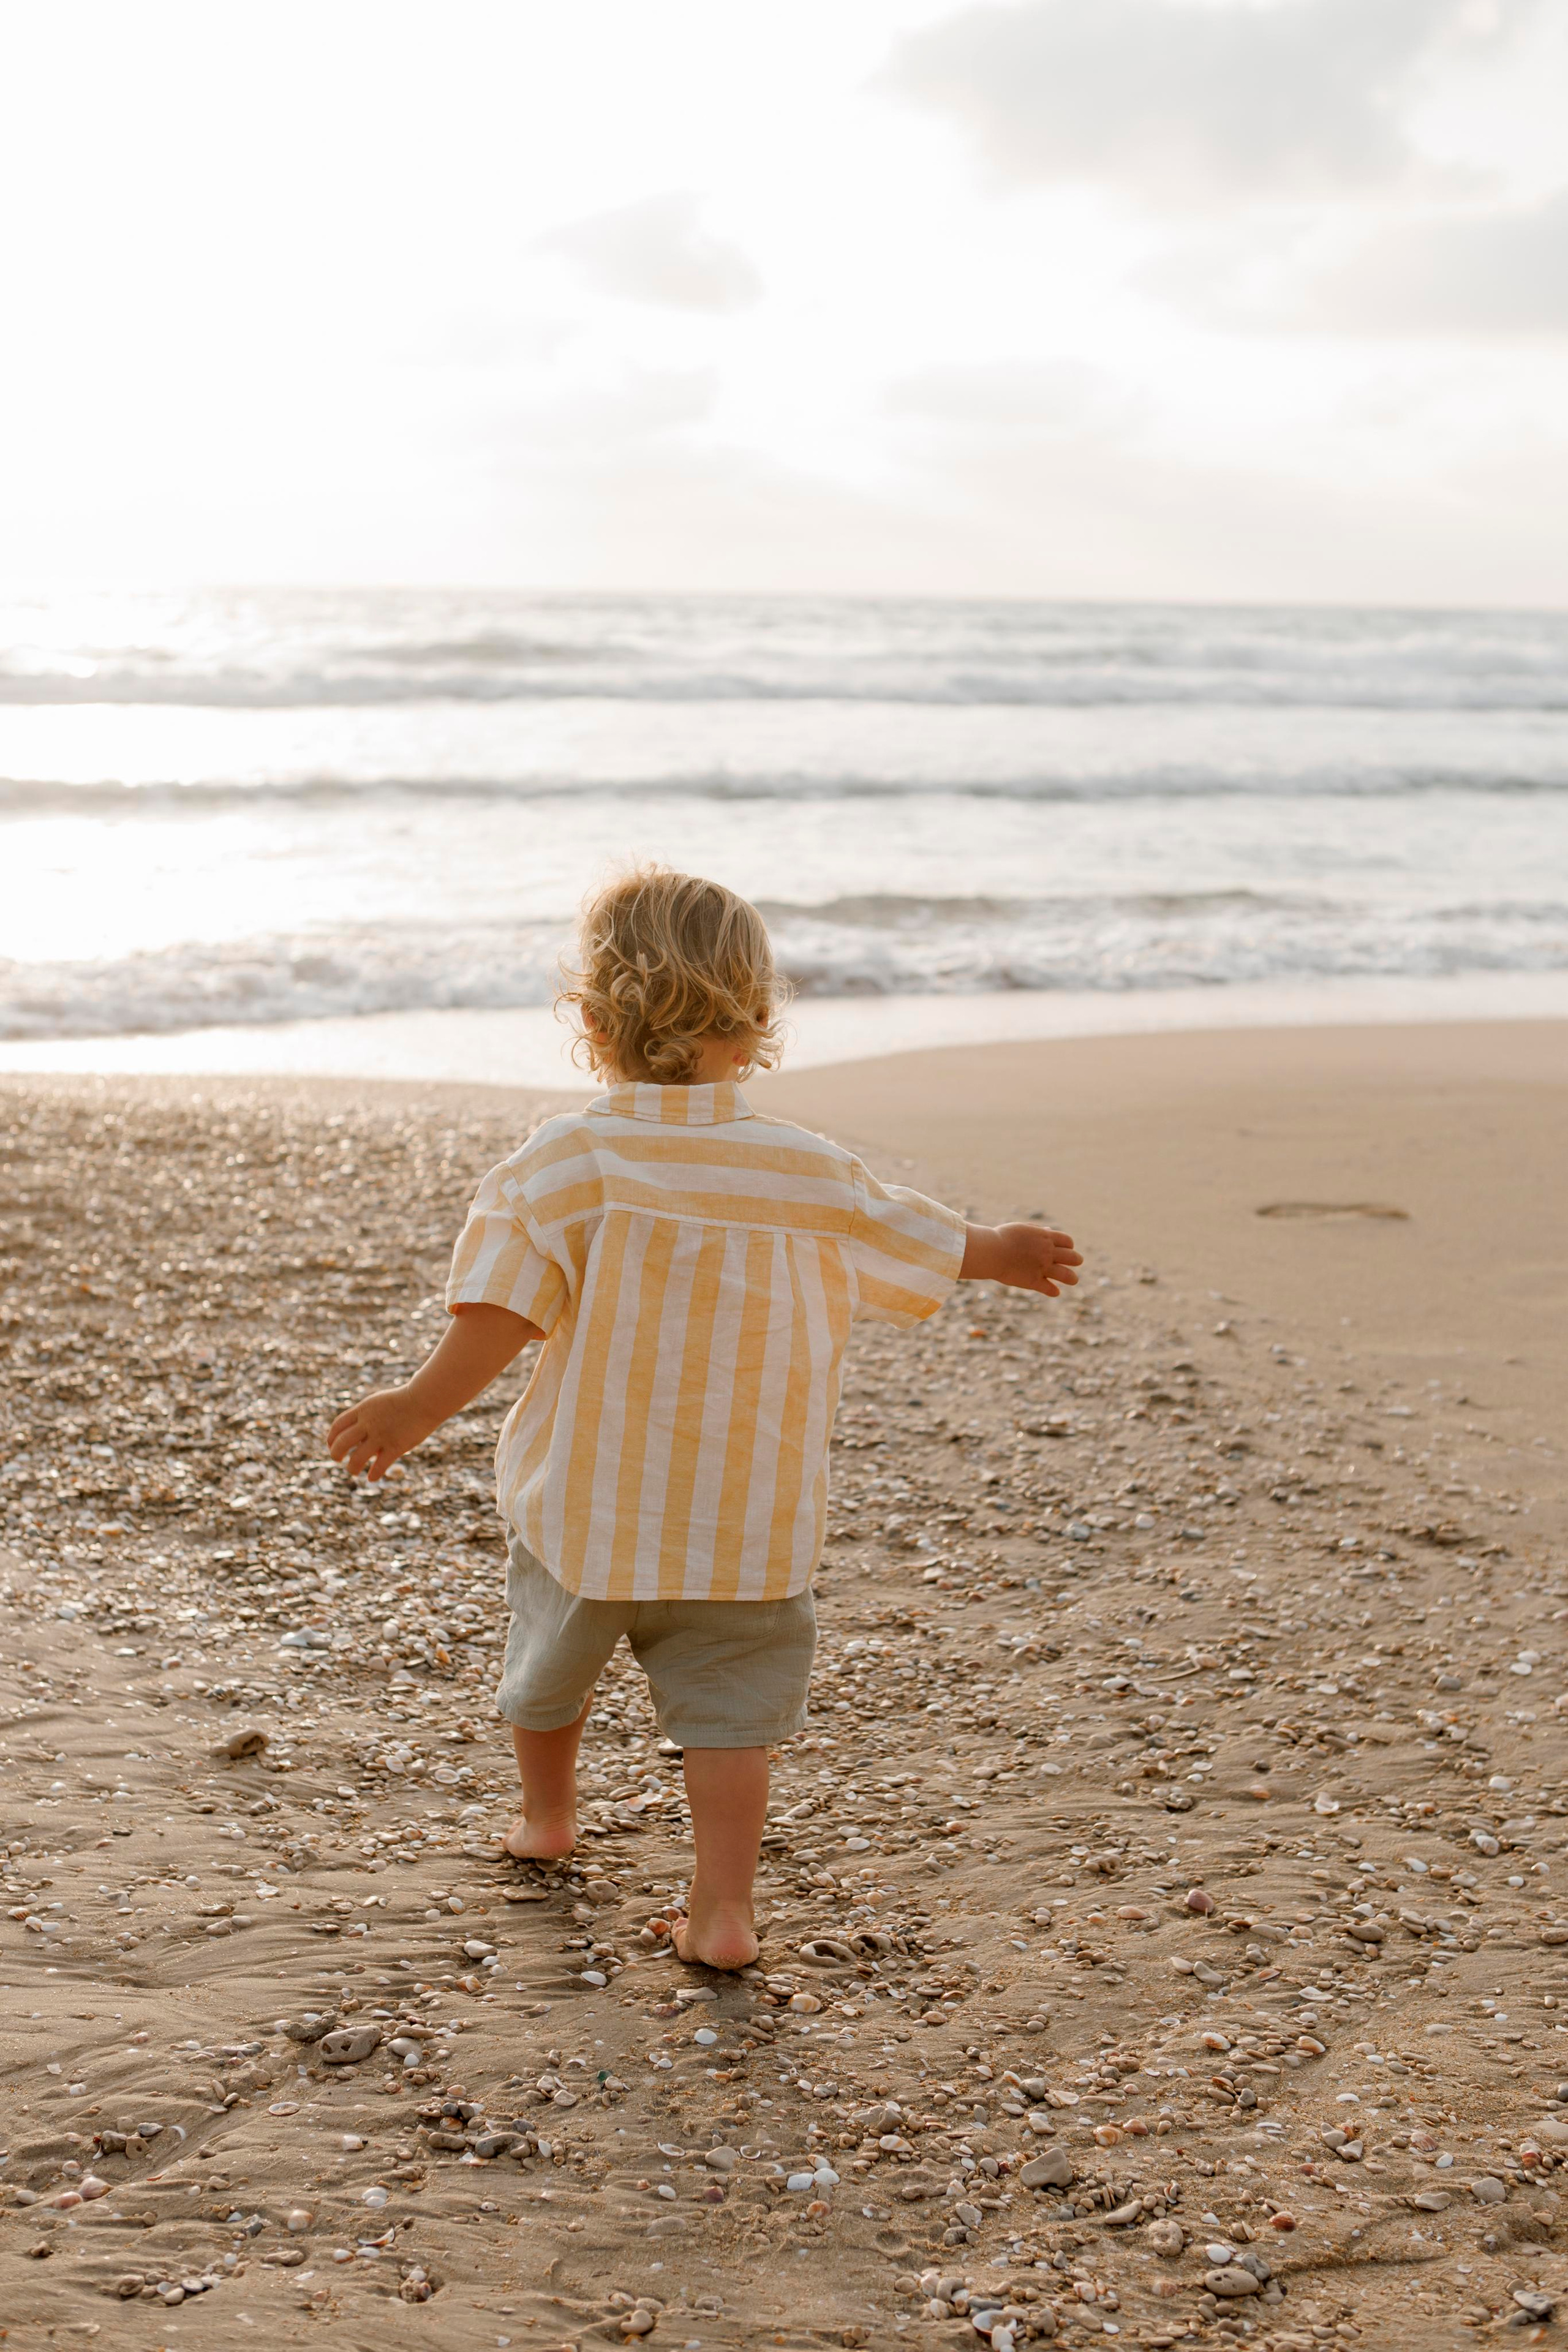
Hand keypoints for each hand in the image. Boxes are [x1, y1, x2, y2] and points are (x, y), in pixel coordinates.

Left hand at [326, 1302, 537, 1482]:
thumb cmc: (408, 1398)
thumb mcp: (382, 1402)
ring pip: (356, 1458)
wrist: (427, 1398)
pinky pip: (379, 1465)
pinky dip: (373, 1474)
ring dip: (351, 1467)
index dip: (330, 1437)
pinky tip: (372, 1478)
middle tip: (337, 1459)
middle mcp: (368, 1423)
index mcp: (363, 1409)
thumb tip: (361, 1430)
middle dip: (335, 1453)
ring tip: (353, 1472)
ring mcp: (381, 1435)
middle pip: (341, 1442)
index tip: (330, 1445)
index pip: (337, 1424)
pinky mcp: (395, 1446)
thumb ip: (369, 1415)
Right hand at [960, 1220, 1082, 1296]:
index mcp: (1045, 1238)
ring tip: (1073, 1280)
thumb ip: (1038, 1230)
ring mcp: (1042, 1268)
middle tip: (1075, 1263)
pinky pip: (1050, 1289)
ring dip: (1072, 1278)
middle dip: (1076, 1260)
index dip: (1069, 1246)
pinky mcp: (1033, 1281)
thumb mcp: (1022, 1228)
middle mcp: (1047, 1253)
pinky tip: (1054, 1291)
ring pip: (1067, 1275)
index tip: (1065, 1250)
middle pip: (1073, 1257)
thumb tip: (1049, 1231)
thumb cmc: (1002, 1237)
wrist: (990, 1251)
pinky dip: (1054, 1291)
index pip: (1068, 1242)